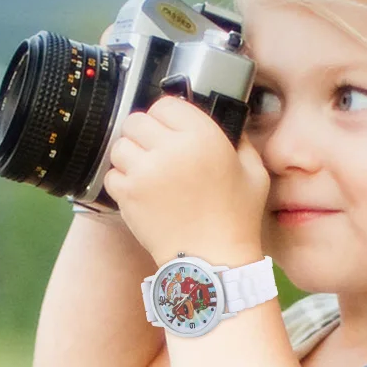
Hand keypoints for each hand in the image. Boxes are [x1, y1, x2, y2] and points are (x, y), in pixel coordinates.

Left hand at [101, 93, 268, 268]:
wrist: (213, 262)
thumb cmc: (236, 219)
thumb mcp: (254, 172)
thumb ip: (240, 140)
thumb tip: (229, 123)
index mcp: (202, 136)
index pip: (166, 104)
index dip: (167, 117)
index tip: (171, 131)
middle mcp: (170, 149)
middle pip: (136, 120)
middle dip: (144, 134)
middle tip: (155, 151)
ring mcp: (145, 172)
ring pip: (120, 145)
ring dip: (130, 156)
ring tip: (146, 171)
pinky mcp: (129, 196)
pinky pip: (112, 174)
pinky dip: (122, 180)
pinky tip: (140, 191)